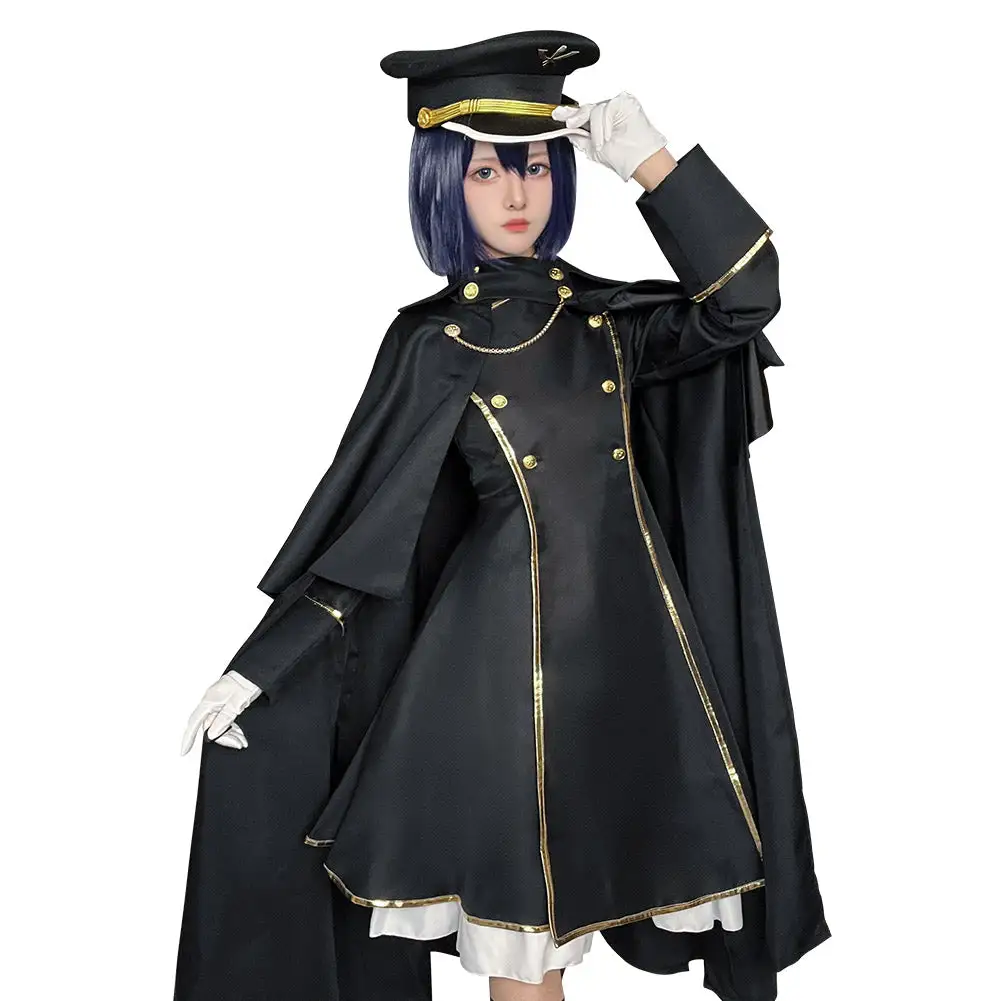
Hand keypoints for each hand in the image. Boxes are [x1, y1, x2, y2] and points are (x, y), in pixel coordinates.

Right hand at [180, 670, 261, 754]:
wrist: (255, 673)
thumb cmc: (246, 682)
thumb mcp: (236, 703)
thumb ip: (223, 719)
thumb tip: (212, 734)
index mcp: (209, 700)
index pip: (194, 722)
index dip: (188, 737)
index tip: (183, 751)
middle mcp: (211, 702)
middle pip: (210, 727)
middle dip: (224, 738)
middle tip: (238, 743)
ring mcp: (218, 704)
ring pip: (218, 726)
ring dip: (230, 734)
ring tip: (242, 739)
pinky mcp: (225, 705)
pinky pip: (224, 721)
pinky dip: (232, 728)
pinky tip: (240, 733)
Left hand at [552, 91, 667, 182]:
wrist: (639, 161)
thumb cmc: (623, 157)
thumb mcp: (593, 149)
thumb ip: (579, 137)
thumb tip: (565, 130)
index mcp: (599, 122)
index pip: (582, 114)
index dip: (569, 113)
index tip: (556, 114)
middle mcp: (608, 111)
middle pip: (586, 108)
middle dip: (576, 117)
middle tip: (569, 123)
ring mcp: (617, 105)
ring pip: (596, 109)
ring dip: (596, 129)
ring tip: (601, 143)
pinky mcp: (625, 101)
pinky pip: (606, 108)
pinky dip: (604, 124)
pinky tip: (607, 135)